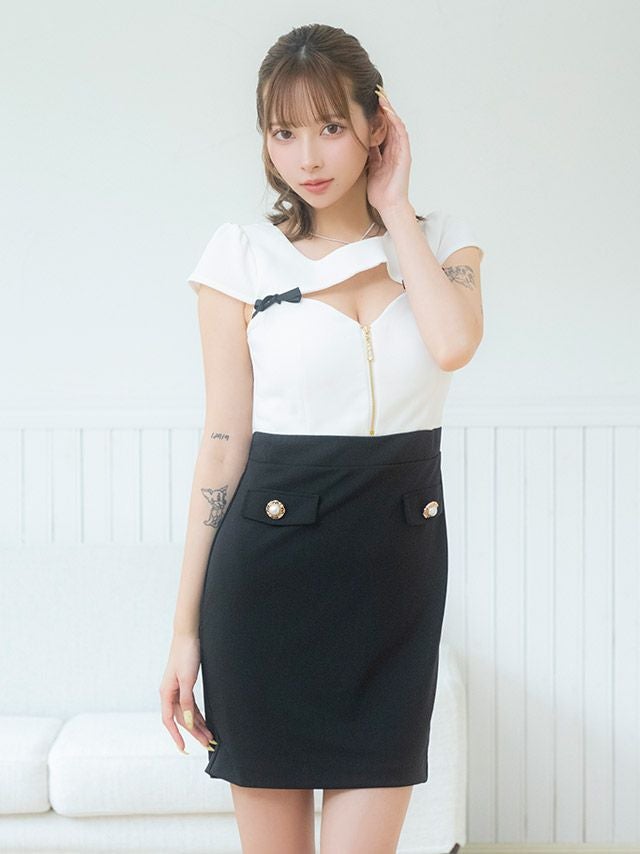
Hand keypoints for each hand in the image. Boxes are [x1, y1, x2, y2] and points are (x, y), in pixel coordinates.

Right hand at [159, 634, 214, 753]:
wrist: (188, 635)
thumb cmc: (186, 654)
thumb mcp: (187, 679)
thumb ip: (186, 702)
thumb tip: (187, 722)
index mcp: (166, 693)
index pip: (169, 720)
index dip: (176, 736)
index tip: (184, 749)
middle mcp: (170, 693)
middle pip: (181, 719)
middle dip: (194, 733)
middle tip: (208, 744)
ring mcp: (177, 689)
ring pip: (187, 713)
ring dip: (198, 725)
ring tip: (209, 737)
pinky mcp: (185, 684)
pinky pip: (191, 704)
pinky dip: (198, 714)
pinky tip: (205, 722)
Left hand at [366, 89, 411, 216]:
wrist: (388, 206)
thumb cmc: (379, 191)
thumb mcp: (369, 167)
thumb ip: (368, 154)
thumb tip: (359, 141)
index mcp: (387, 150)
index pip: (382, 126)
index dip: (376, 113)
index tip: (366, 100)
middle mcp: (395, 148)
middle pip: (390, 121)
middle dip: (383, 106)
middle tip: (374, 90)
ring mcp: (401, 150)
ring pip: (396, 123)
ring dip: (389, 109)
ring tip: (381, 96)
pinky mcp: (405, 154)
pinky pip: (401, 133)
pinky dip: (395, 121)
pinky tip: (388, 111)